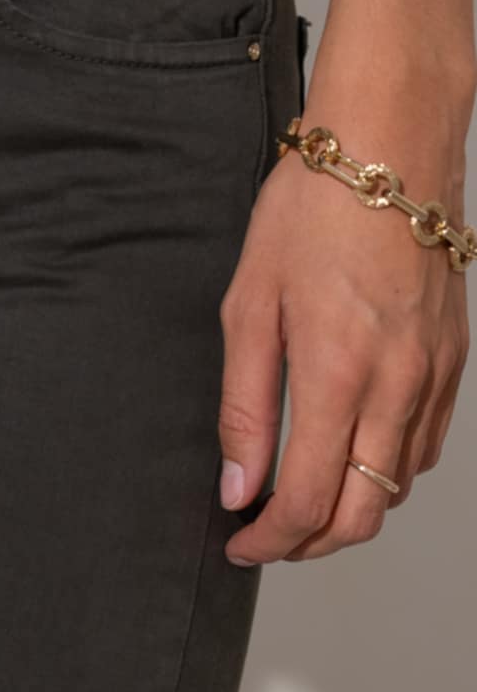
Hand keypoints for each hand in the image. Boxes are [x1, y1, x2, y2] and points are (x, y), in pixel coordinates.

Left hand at [218, 70, 470, 563]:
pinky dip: (386, 471)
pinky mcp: (454, 359)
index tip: (240, 544)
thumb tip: (237, 485)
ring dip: (349, 510)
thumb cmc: (311, 210)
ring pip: (398, 486)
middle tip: (266, 535)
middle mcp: (398, 384)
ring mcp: (434, 374)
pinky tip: (348, 455)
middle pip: (363, 514)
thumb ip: (243, 406)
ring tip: (299, 498)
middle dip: (309, 543)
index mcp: (339, 373)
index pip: (309, 500)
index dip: (270, 540)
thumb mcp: (247, 306)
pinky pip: (424, 445)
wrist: (391, 147)